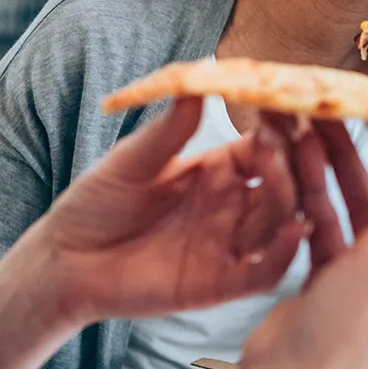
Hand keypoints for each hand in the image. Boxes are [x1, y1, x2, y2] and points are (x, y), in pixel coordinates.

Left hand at [0, 98, 305, 368]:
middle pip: (281, 185)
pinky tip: (295, 233)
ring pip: (279, 224)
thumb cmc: (96, 203)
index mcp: (216, 170)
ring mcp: (228, 245)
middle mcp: (231, 206)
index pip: (264, 148)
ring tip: (299, 182)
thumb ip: (169, 130)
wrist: (65, 259)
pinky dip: (284, 256)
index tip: (289, 109)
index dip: (280, 131)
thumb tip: (199, 84)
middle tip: (302, 145)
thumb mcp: (132, 161)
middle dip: (295, 165)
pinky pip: (263, 273)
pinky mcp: (220, 284)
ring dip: (293, 202)